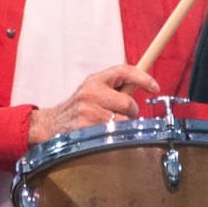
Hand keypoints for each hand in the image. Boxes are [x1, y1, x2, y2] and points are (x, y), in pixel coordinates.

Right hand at [27, 64, 159, 144]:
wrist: (52, 124)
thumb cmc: (80, 107)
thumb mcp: (94, 90)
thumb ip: (116, 87)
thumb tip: (144, 84)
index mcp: (95, 79)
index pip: (124, 71)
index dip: (143, 78)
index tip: (155, 86)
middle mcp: (91, 92)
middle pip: (128, 102)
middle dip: (131, 112)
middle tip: (122, 114)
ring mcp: (88, 110)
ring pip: (123, 121)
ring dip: (123, 126)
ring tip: (109, 124)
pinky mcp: (87, 127)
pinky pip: (113, 133)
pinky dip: (113, 136)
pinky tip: (101, 133)